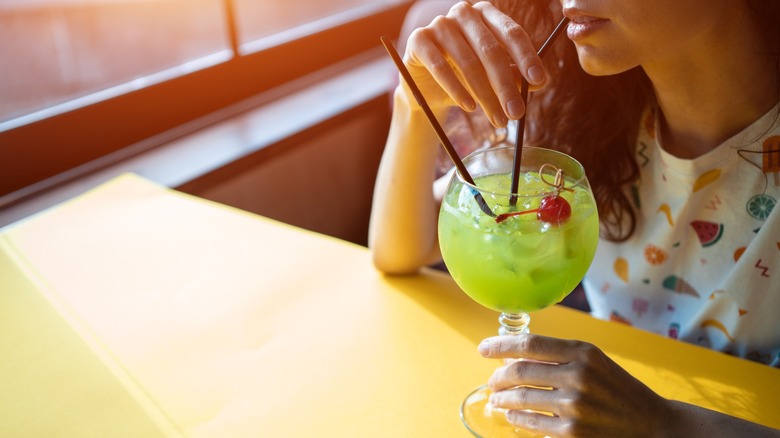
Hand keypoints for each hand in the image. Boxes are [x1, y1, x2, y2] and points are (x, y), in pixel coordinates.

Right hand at [403, 1, 547, 126]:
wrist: (426, 86)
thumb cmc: (463, 76)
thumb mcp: (491, 75)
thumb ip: (514, 74)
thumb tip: (540, 82)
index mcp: (486, 14)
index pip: (511, 33)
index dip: (526, 57)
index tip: (539, 81)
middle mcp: (463, 13)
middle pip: (490, 50)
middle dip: (505, 85)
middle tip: (517, 112)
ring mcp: (439, 24)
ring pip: (467, 62)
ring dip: (484, 95)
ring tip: (497, 119)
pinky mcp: (419, 40)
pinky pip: (440, 67)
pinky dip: (456, 90)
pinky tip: (469, 107)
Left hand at [478, 334, 667, 436]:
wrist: (652, 425)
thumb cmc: (617, 389)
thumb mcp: (594, 362)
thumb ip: (556, 356)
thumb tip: (511, 357)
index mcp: (583, 352)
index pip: (529, 344)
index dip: (500, 345)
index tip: (483, 348)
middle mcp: (578, 375)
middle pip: (519, 371)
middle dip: (498, 377)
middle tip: (492, 381)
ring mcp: (574, 406)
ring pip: (521, 399)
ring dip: (502, 399)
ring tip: (496, 400)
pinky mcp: (572, 433)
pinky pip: (531, 423)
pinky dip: (517, 418)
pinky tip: (513, 416)